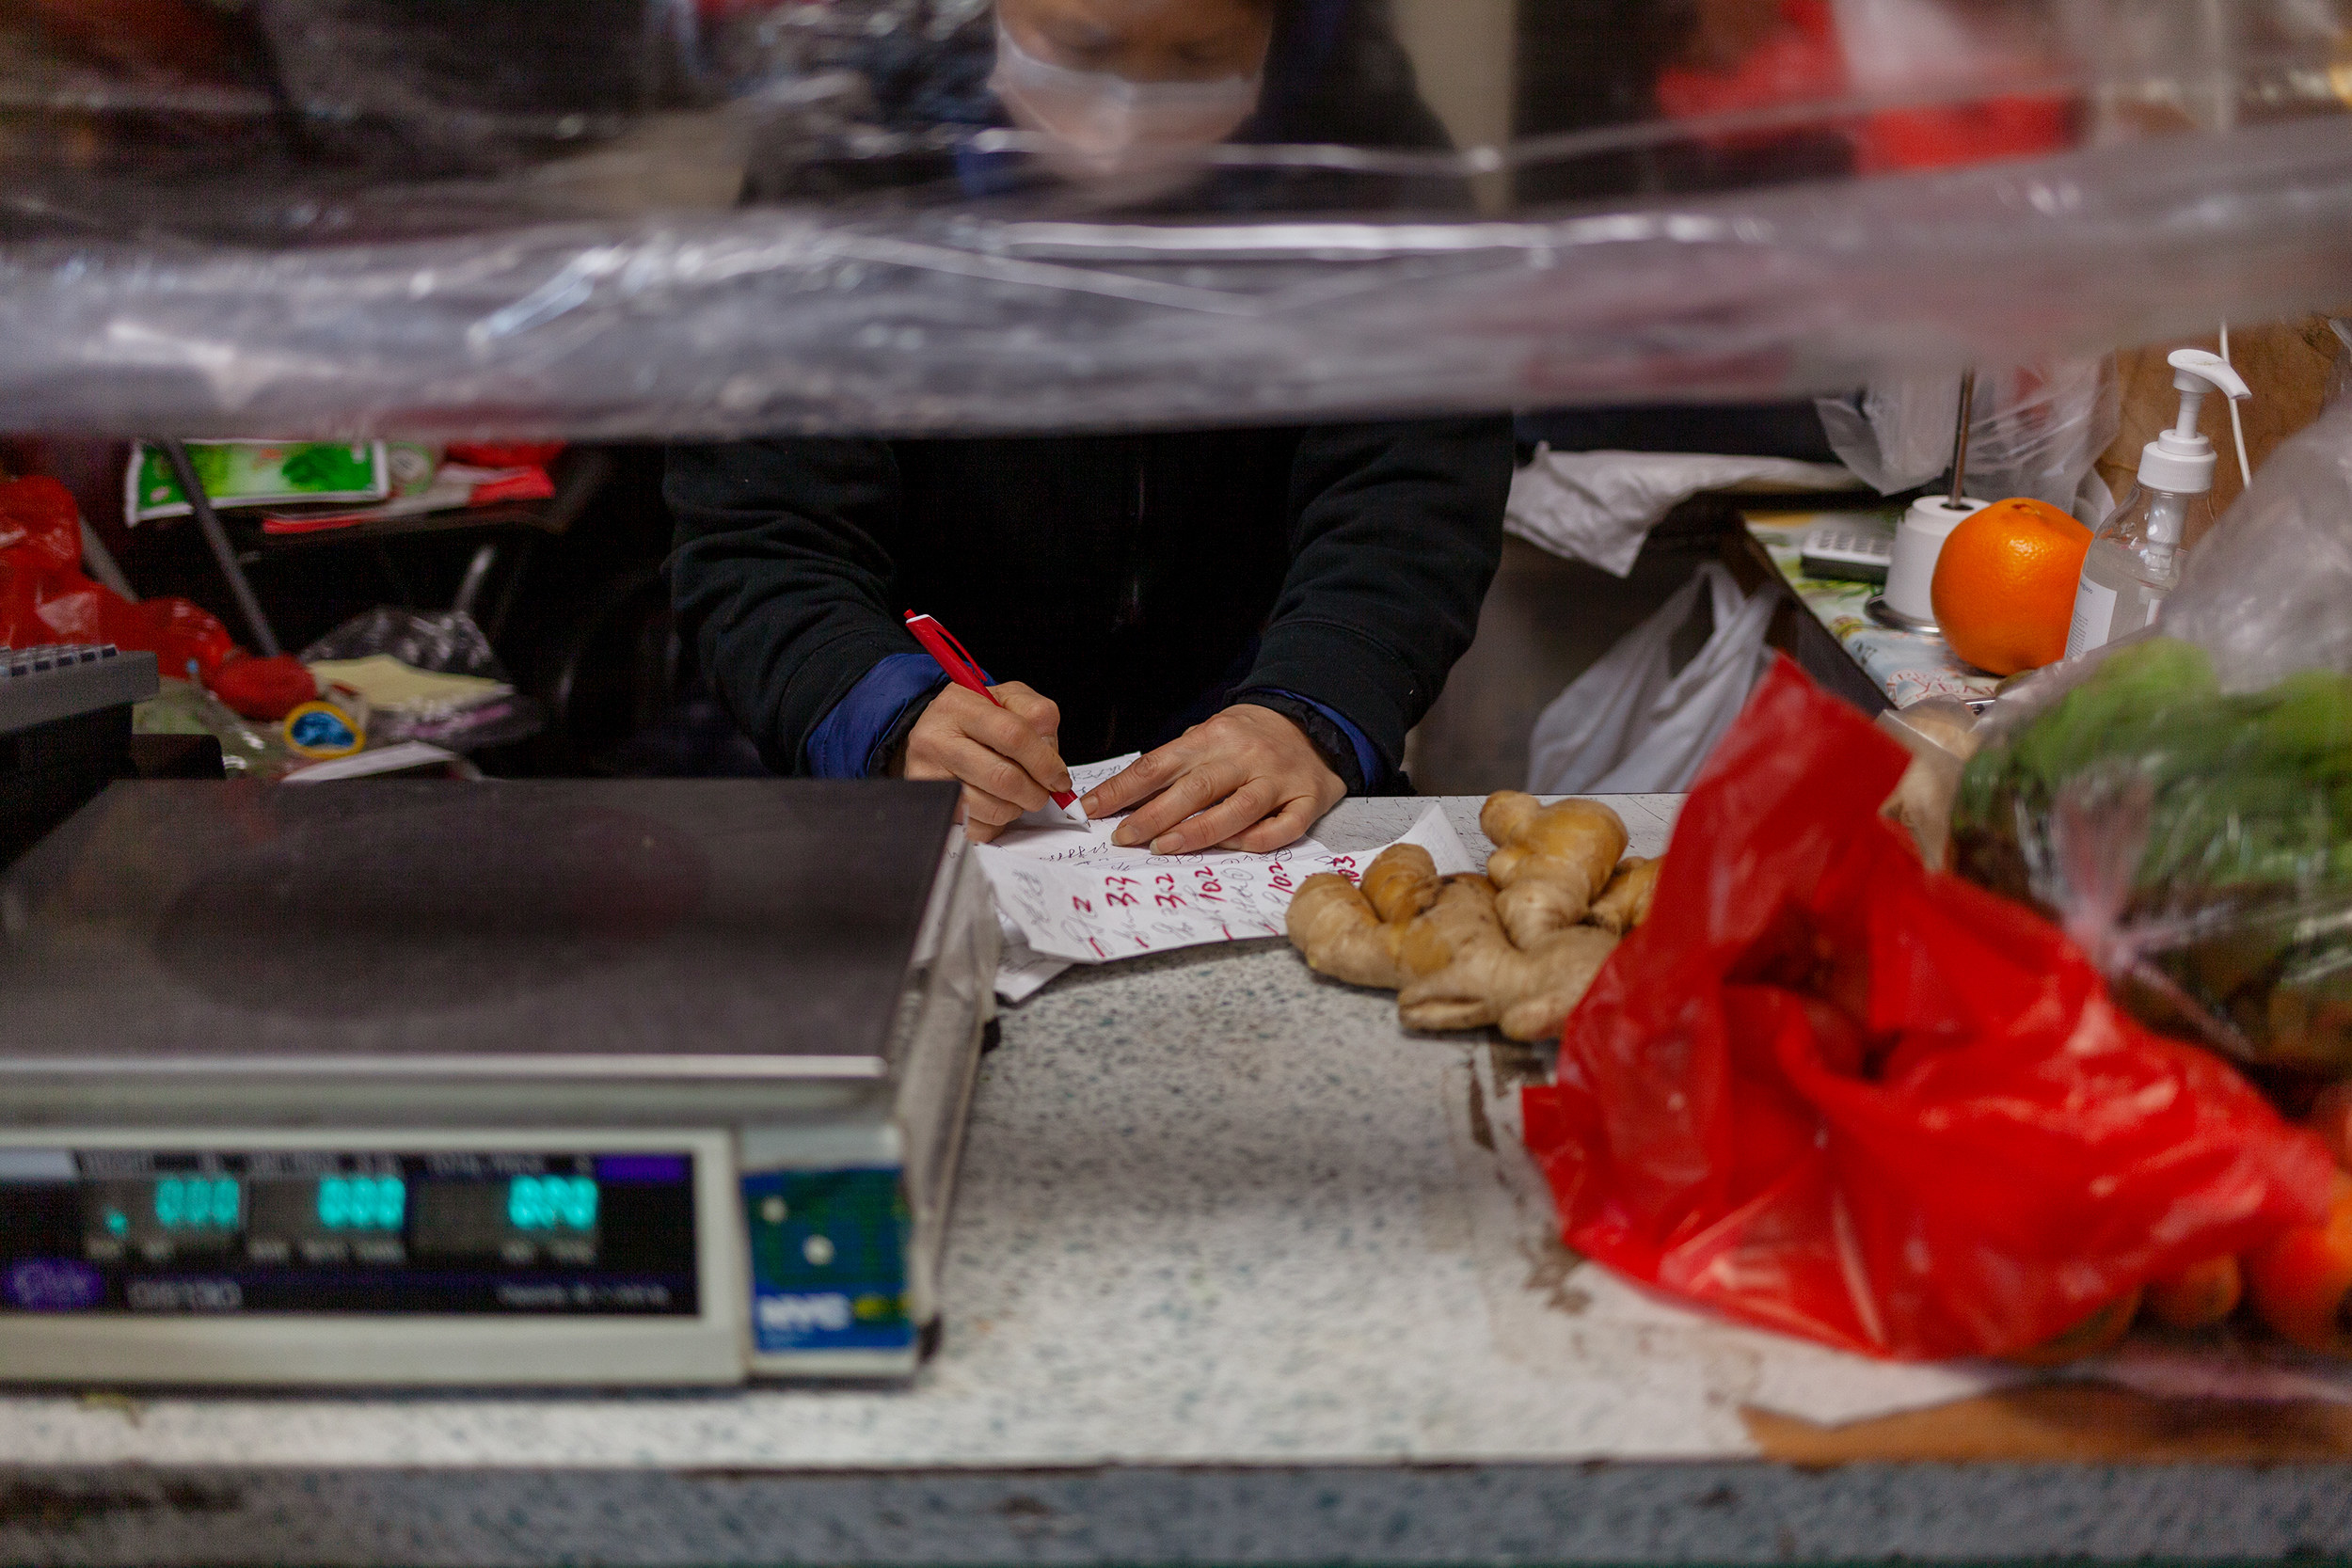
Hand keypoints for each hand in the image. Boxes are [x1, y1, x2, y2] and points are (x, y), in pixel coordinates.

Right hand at [900, 682, 1071, 845]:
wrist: (932, 732)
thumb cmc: (975, 718)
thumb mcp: (1008, 699)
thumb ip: (1038, 715)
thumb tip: (1051, 756)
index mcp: (959, 706)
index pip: (1013, 735)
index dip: (1044, 762)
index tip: (1059, 778)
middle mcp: (936, 740)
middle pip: (1003, 778)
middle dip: (1034, 792)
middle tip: (1041, 792)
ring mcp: (928, 776)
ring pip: (991, 808)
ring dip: (1015, 808)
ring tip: (1014, 795)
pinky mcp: (929, 805)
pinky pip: (976, 828)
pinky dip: (995, 823)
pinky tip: (993, 804)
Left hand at [1085, 704, 1344, 855]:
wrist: (1315, 720)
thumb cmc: (1249, 736)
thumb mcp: (1210, 733)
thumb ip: (1178, 761)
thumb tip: (1126, 795)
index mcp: (1214, 736)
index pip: (1159, 763)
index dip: (1122, 788)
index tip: (1091, 809)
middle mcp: (1245, 756)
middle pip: (1194, 788)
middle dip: (1152, 814)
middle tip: (1121, 837)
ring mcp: (1278, 779)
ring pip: (1237, 809)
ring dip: (1197, 831)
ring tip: (1162, 847)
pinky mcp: (1307, 799)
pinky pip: (1282, 827)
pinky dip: (1255, 840)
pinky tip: (1229, 848)